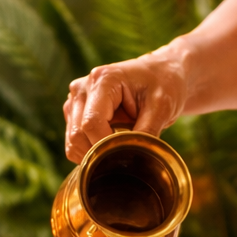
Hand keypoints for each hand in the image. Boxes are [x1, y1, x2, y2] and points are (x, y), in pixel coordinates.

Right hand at [64, 50, 187, 163]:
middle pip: (77, 135)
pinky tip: (107, 144)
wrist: (161, 75)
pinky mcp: (73, 113)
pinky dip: (88, 152)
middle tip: (124, 154)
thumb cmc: (164, 85)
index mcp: (103, 80)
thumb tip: (132, 162)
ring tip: (117, 146)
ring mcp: (75, 101)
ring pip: (72, 142)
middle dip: (99, 153)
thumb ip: (145, 134)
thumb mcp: (162, 108)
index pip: (91, 123)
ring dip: (92, 154)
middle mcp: (82, 88)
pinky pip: (73, 144)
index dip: (104, 146)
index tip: (126, 154)